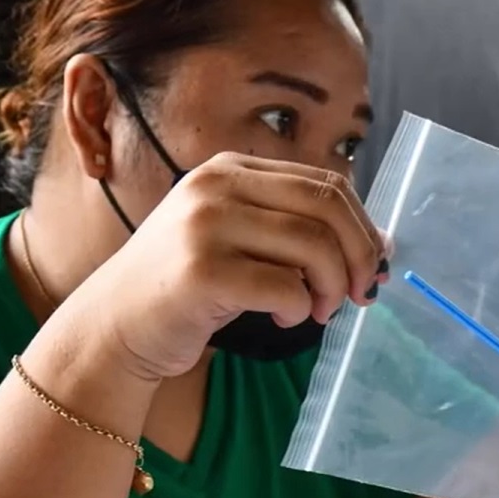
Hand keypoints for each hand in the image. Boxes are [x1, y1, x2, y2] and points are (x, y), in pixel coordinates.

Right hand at [64, 153, 386, 381]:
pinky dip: (301, 309)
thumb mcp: (243, 243)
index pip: (326, 183)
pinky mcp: (201, 271)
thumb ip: (300, 233)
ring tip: (321, 311)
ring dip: (332, 287)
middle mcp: (215, 186)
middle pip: (327, 206)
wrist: (115, 327)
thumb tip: (383, 243)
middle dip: (361, 253)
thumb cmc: (189, 289)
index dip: (363, 226)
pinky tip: (286, 318)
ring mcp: (204, 225)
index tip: (372, 265)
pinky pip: (286, 287)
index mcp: (231, 170)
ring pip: (313, 245)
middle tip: (361, 293)